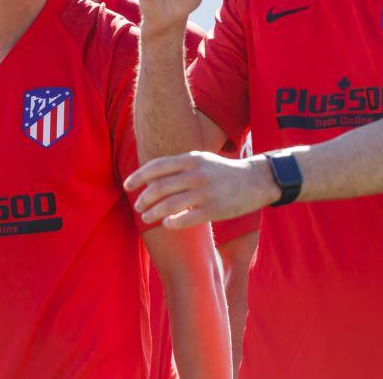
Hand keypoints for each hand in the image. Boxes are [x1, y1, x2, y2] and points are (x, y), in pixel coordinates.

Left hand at [124, 152, 280, 228]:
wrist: (255, 181)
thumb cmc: (222, 172)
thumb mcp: (201, 160)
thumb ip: (179, 166)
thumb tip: (151, 175)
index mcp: (191, 158)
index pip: (157, 166)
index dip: (139, 176)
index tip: (128, 185)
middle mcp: (196, 173)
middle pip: (159, 187)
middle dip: (144, 198)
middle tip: (138, 206)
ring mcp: (205, 192)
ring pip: (169, 205)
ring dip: (153, 213)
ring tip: (146, 217)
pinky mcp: (214, 209)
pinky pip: (186, 219)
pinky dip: (172, 223)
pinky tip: (166, 225)